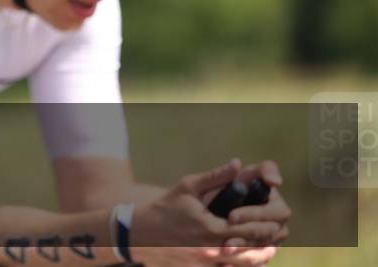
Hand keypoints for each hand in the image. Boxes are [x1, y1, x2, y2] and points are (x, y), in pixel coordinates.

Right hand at [130, 159, 281, 265]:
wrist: (143, 232)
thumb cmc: (167, 206)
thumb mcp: (188, 186)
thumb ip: (216, 177)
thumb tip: (238, 164)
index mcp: (211, 229)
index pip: (250, 230)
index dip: (266, 226)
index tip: (276, 220)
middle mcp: (211, 250)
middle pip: (251, 253)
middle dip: (266, 243)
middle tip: (277, 234)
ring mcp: (206, 264)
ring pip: (242, 266)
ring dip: (257, 257)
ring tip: (268, 248)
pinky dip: (240, 265)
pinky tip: (246, 259)